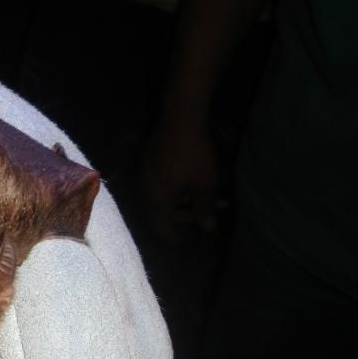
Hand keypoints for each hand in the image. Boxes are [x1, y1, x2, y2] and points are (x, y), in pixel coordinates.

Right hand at [140, 116, 219, 241]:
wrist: (180, 118)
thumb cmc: (193, 156)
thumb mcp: (204, 185)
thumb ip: (203, 209)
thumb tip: (206, 228)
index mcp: (156, 200)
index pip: (160, 229)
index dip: (174, 237)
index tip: (188, 240)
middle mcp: (146, 190)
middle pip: (162, 213)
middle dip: (187, 215)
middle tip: (209, 214)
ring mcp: (146, 174)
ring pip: (164, 196)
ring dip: (185, 200)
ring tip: (211, 197)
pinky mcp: (150, 161)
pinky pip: (162, 183)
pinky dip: (178, 188)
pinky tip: (195, 182)